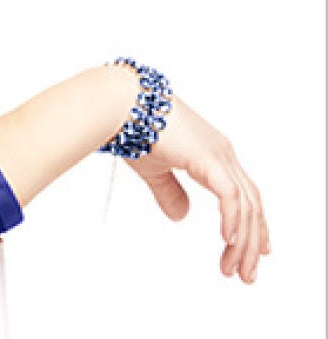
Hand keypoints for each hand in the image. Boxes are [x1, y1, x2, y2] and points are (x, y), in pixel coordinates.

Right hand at [125, 96, 269, 282]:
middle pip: (252, 205)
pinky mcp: (208, 158)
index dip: (253, 225)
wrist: (121, 104)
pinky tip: (229, 239)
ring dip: (244, 240)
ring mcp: (219, 155)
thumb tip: (182, 216)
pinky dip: (233, 219)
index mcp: (213, 155)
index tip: (256, 251)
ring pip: (245, 205)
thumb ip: (170, 192)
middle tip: (246, 273)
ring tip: (236, 267)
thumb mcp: (154, 170)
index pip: (244, 196)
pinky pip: (230, 195)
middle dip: (252, 242)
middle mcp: (223, 154)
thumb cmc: (132, 128)